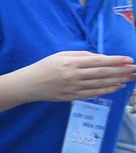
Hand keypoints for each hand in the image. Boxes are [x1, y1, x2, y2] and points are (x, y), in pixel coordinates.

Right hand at [18, 50, 135, 101]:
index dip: (115, 61)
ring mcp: (73, 88)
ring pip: (100, 84)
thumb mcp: (60, 55)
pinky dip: (106, 90)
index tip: (128, 60)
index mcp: (71, 62)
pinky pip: (93, 93)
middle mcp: (73, 75)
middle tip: (134, 69)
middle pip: (102, 73)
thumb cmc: (44, 67)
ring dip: (117, 80)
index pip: (98, 61)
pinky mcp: (71, 97)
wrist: (28, 84)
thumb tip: (100, 57)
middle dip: (121, 71)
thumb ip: (81, 55)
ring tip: (130, 78)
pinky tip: (117, 87)